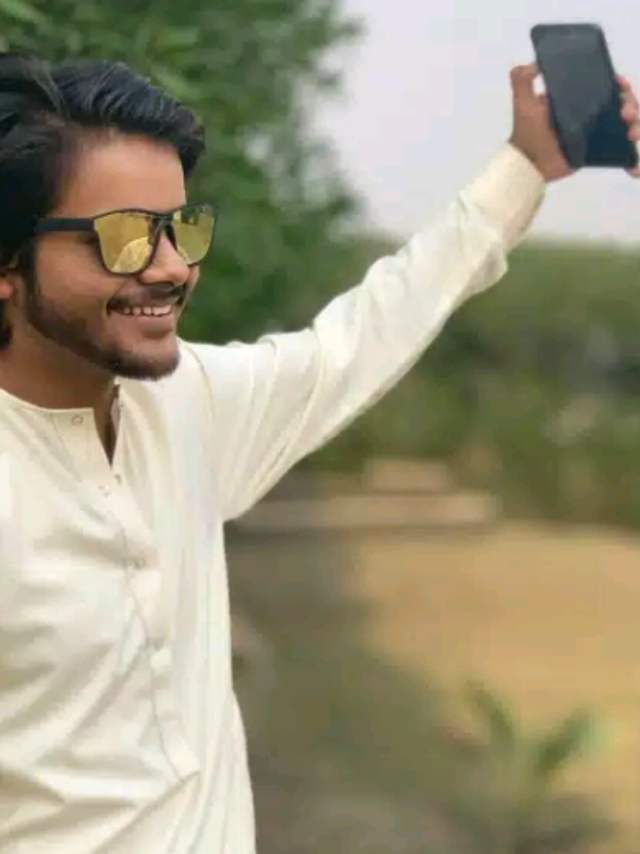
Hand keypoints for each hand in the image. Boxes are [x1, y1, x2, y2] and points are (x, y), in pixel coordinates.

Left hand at [508, 63, 639, 182]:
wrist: (528, 164)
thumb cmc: (527, 133)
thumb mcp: (523, 103)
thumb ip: (523, 80)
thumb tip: (536, 62)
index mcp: (579, 97)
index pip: (606, 85)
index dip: (619, 83)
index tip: (620, 84)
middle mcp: (591, 113)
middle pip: (622, 103)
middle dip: (631, 105)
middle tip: (625, 115)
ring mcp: (597, 133)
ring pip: (627, 125)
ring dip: (636, 127)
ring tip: (631, 135)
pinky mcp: (598, 152)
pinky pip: (620, 154)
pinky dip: (632, 161)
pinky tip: (634, 169)